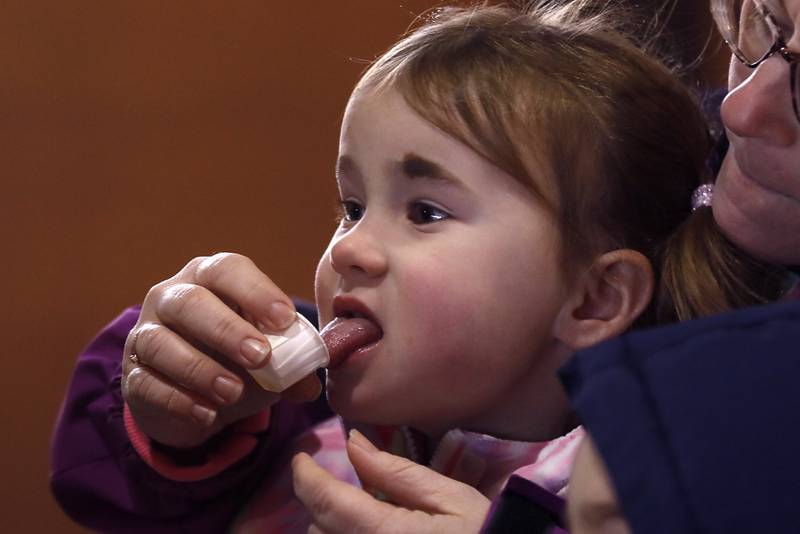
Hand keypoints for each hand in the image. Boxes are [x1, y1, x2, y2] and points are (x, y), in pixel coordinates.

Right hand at [121, 252, 321, 447]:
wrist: (194, 397)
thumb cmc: (237, 360)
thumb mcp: (268, 359)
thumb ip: (291, 367)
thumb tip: (309, 385)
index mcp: (210, 278)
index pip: (228, 269)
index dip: (256, 291)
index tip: (285, 319)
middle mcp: (172, 297)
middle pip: (191, 302)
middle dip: (227, 330)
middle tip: (260, 357)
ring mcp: (146, 333)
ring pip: (160, 342)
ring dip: (199, 368)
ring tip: (233, 392)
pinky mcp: (132, 375)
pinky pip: (147, 383)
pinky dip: (178, 400)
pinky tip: (207, 414)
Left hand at [292, 430, 490, 533]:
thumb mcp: (450, 498)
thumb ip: (396, 473)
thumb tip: (353, 443)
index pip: (325, 502)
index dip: (305, 475)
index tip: (302, 456)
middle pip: (319, 529)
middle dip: (324, 504)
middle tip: (347, 487)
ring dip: (334, 529)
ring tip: (362, 513)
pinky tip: (373, 530)